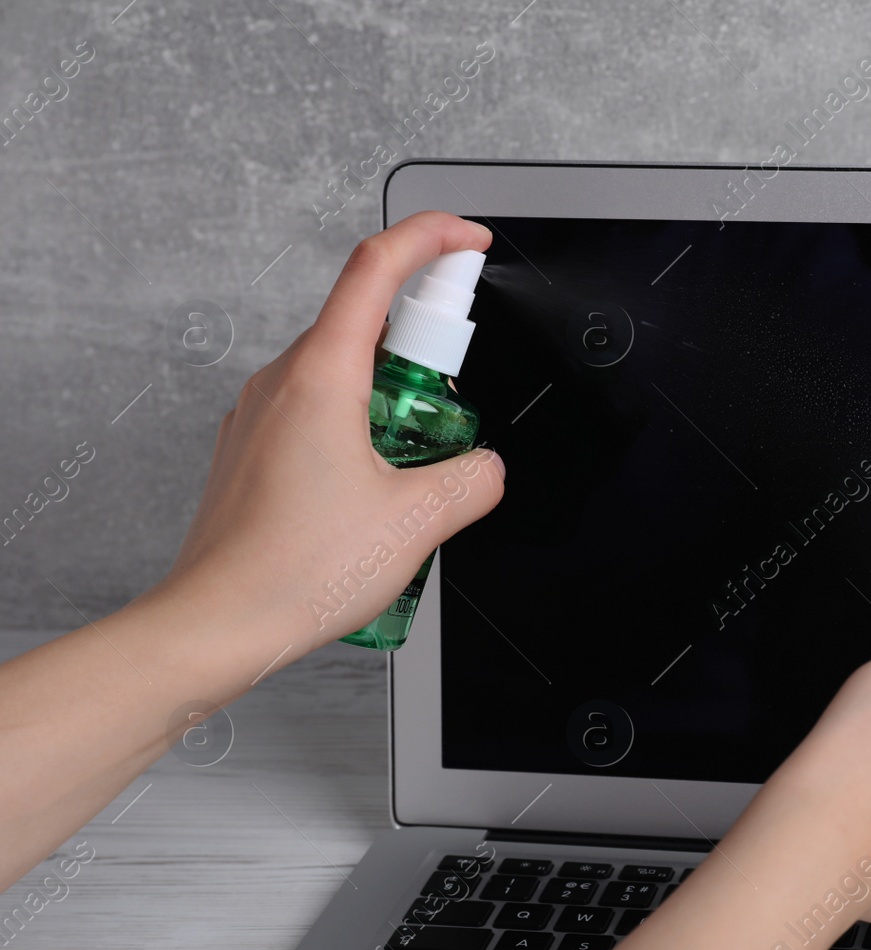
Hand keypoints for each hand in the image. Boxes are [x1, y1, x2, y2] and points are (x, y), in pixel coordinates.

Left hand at [153, 211, 505, 653]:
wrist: (217, 623)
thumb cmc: (293, 571)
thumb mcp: (417, 521)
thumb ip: (471, 479)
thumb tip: (485, 468)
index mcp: (321, 377)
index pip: (376, 267)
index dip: (430, 238)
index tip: (467, 242)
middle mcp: (282, 383)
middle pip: (364, 321)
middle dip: (425, 343)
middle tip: (459, 395)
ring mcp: (260, 414)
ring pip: (342, 371)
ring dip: (395, 395)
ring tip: (420, 459)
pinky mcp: (253, 450)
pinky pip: (317, 411)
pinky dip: (361, 426)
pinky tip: (380, 485)